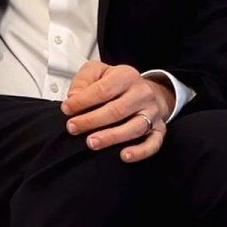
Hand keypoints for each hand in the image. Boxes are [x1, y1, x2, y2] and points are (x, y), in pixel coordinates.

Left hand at [60, 61, 174, 162]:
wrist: (149, 90)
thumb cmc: (118, 83)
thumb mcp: (98, 71)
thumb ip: (83, 81)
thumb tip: (74, 98)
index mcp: (126, 76)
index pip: (103, 90)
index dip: (83, 101)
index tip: (66, 109)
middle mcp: (142, 93)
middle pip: (117, 110)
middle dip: (92, 120)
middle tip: (73, 127)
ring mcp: (152, 112)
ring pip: (135, 127)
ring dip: (112, 137)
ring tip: (92, 143)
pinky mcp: (159, 128)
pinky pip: (154, 142)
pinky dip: (140, 151)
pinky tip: (124, 155)